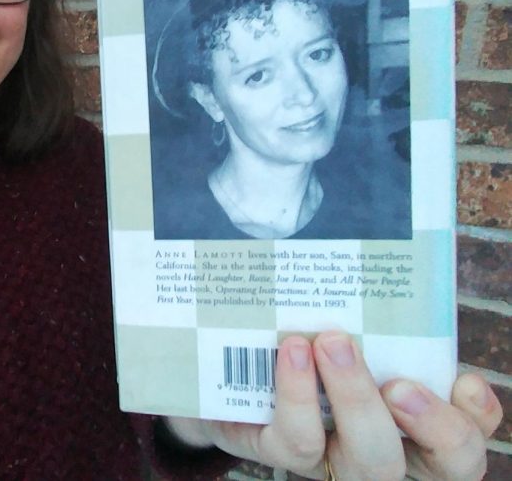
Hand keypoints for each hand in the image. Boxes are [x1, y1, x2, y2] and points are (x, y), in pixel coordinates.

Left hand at [166, 331, 502, 479]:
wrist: (228, 375)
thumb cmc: (307, 345)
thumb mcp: (349, 329)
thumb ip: (378, 313)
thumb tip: (387, 244)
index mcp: (411, 426)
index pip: (464, 441)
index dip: (475, 419)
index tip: (465, 380)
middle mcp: (379, 449)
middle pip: (435, 462)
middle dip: (427, 422)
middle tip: (400, 381)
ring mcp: (332, 458)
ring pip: (368, 456)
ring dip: (356, 397)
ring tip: (332, 342)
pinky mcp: (280, 451)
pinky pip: (296, 438)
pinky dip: (297, 393)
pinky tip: (292, 351)